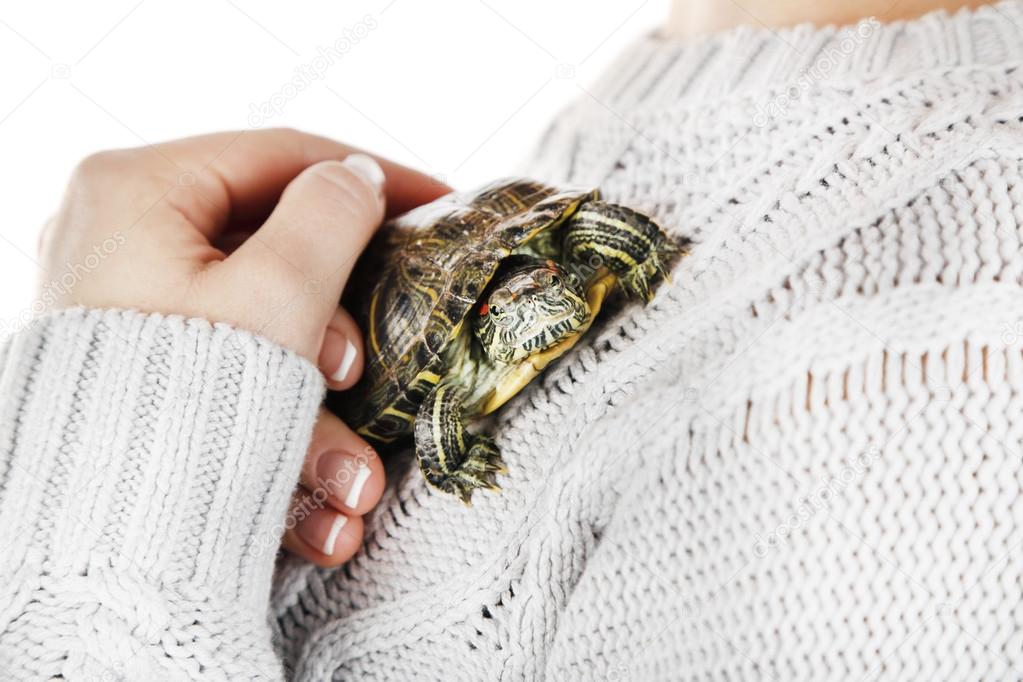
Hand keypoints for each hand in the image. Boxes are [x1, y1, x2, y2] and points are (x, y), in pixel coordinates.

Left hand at [38, 128, 448, 566]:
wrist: (102, 557)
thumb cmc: (181, 409)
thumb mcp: (279, 293)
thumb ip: (331, 217)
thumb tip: (356, 180)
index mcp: (135, 191)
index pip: (279, 158)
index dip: (371, 177)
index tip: (442, 203)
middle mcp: (118, 240)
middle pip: (273, 254)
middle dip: (340, 328)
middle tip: (367, 367)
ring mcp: (126, 311)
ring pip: (262, 332)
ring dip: (320, 409)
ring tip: (349, 483)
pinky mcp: (139, 372)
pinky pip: (233, 379)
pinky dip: (282, 430)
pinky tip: (320, 507)